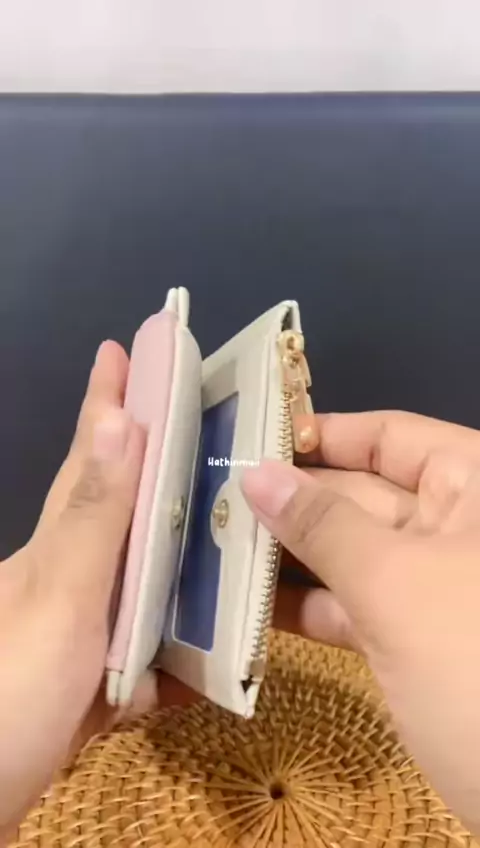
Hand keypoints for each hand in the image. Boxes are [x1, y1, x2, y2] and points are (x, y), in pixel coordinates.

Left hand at [0, 341, 192, 842]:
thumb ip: (94, 518)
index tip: (125, 348)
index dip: (106, 400)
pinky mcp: (84, 687)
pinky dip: (173, 660)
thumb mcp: (61, 599)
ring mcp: (74, 635)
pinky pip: (141, 658)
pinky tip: (204, 670)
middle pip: (120, 515)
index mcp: (57, 548)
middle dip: (159, 473)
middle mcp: (66, 581)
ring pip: (139, 585)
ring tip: (230, 551)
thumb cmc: (13, 692)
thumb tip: (119, 419)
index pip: (88, 457)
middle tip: (211, 448)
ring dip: (180, 567)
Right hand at [242, 411, 479, 834]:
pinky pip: (354, 606)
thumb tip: (256, 473)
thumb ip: (323, 525)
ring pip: (352, 554)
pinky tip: (248, 604)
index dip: (323, 433)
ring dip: (287, 555)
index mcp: (472, 486)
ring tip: (212, 547)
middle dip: (291, 499)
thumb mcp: (397, 584)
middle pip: (363, 493)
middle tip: (207, 500)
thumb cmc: (474, 661)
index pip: (390, 436)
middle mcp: (454, 527)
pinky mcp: (416, 642)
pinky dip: (308, 606)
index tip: (248, 438)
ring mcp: (434, 587)